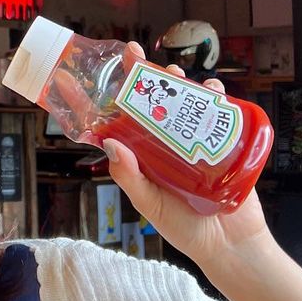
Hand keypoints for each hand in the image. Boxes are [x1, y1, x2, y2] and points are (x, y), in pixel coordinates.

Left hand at [102, 45, 270, 280]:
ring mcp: (191, 139)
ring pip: (181, 98)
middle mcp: (162, 142)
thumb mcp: (149, 204)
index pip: (112, 121)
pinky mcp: (220, 141)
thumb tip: (110, 143)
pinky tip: (210, 89)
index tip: (72, 77)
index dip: (93, 99)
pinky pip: (215, 110)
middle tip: (134, 56)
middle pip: (149, 100)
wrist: (230, 244)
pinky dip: (214, 94)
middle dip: (142, 75)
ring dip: (177, 80)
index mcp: (140, 155)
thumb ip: (130, 177)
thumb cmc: (184, 228)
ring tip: (173, 73)